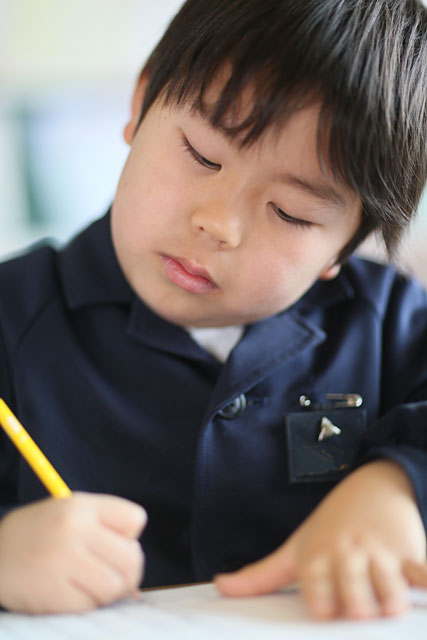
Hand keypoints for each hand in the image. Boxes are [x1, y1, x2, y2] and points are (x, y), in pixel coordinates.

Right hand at [0, 492, 145, 612]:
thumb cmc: (42, 533)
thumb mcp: (72, 513)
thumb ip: (107, 529)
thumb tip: (135, 576)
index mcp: (82, 506)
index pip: (136, 519)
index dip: (129, 535)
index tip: (113, 542)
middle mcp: (74, 529)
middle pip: (132, 558)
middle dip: (127, 570)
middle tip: (110, 572)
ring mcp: (62, 561)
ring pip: (115, 586)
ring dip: (108, 591)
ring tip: (90, 583)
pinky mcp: (52, 593)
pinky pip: (90, 605)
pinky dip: (86, 603)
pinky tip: (70, 592)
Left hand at [215, 460, 426, 619]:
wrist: (375, 484)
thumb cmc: (332, 524)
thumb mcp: (297, 546)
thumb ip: (263, 574)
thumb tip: (221, 586)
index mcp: (319, 555)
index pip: (315, 591)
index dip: (321, 605)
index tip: (325, 612)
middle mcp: (348, 553)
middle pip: (353, 597)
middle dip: (357, 612)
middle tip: (360, 614)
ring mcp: (380, 552)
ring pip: (388, 591)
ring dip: (391, 605)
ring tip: (388, 607)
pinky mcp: (411, 551)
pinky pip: (422, 573)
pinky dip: (423, 582)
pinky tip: (420, 585)